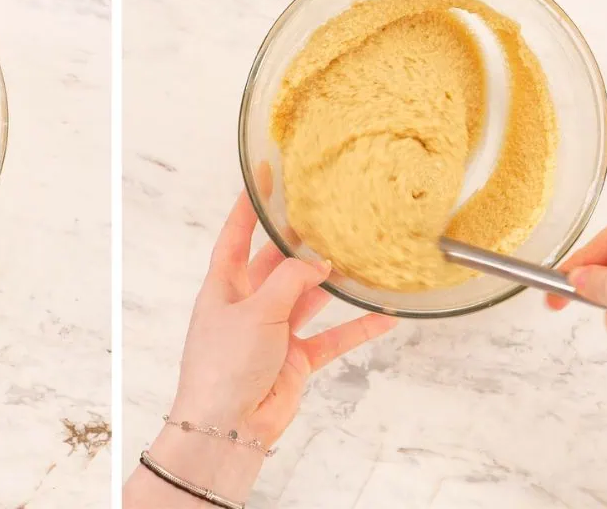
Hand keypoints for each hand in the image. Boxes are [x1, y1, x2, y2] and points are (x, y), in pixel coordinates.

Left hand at [129, 192, 396, 505]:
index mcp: (223, 286)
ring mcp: (272, 333)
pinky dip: (356, 328)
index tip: (263, 177)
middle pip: (276, 265)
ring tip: (360, 258)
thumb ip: (289, 282)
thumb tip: (317, 264)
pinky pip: (330, 338)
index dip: (247, 207)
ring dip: (332, 283)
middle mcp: (247, 305)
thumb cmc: (224, 366)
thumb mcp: (255, 312)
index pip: (234, 236)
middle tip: (327, 214)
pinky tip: (384, 315)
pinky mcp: (294, 360)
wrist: (227, 428)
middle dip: (299, 243)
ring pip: (307, 298)